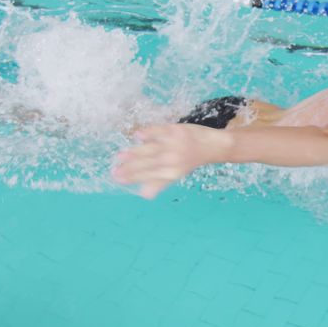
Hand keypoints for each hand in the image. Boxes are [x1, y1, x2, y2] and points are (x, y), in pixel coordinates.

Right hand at [112, 124, 230, 198]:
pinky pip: (158, 132)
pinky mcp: (175, 131)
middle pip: (145, 165)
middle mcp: (171, 161)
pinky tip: (137, 136)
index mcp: (171, 173)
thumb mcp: (177, 174)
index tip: (117, 179)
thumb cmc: (190, 160)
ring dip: (134, 154)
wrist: (213, 146)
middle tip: (114, 172)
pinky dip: (148, 134)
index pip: (146, 177)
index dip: (131, 178)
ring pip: (149, 151)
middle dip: (128, 169)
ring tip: (120, 156)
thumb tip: (144, 195)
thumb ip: (159, 183)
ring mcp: (173, 146)